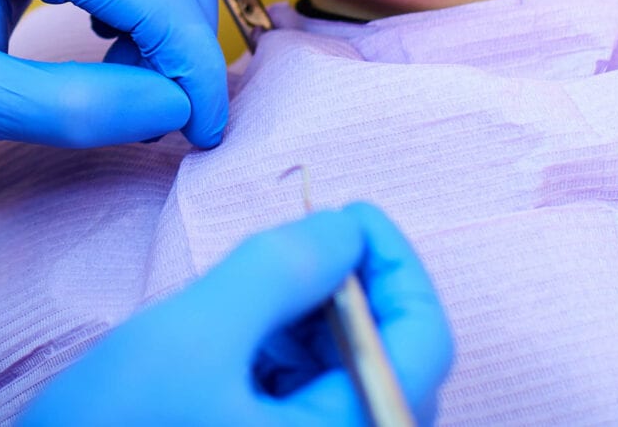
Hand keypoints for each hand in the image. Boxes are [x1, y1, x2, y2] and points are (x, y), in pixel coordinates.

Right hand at [22, 204, 454, 426]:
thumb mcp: (194, 333)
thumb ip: (280, 271)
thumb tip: (347, 231)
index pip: (423, 343)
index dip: (396, 264)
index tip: (350, 211)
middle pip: (393, 364)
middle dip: (349, 291)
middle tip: (296, 238)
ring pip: (349, 383)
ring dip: (316, 324)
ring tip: (253, 290)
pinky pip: (309, 407)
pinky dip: (288, 359)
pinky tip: (240, 335)